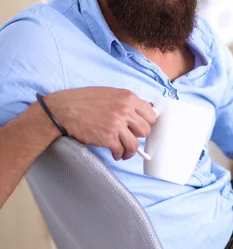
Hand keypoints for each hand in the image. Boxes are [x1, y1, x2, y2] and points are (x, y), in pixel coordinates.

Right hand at [42, 87, 157, 160]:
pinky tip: (115, 153)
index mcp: (128, 97)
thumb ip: (127, 101)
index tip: (140, 128)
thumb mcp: (110, 93)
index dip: (146, 123)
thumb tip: (144, 110)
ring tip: (124, 151)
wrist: (64, 109)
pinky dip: (119, 154)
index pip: (151, 114)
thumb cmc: (85, 100)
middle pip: (145, 130)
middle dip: (138, 137)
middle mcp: (125, 110)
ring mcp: (117, 125)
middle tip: (130, 138)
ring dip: (130, 150)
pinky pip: (121, 151)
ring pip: (135, 144)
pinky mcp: (108, 138)